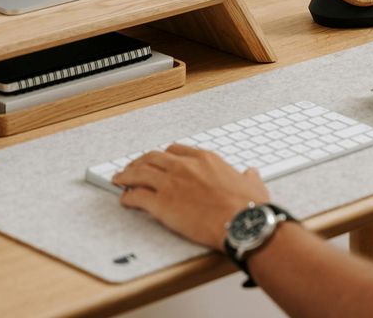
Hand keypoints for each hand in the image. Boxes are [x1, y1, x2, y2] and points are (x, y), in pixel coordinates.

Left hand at [112, 144, 269, 249]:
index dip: (163, 156)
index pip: (176, 150)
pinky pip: (136, 197)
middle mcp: (184, 167)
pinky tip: (125, 200)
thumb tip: (251, 173)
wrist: (241, 222)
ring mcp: (171, 184)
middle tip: (133, 168)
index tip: (159, 160)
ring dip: (127, 176)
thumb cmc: (248, 206)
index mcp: (205, 159)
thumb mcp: (253, 184)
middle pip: (153, 158)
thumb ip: (248, 177)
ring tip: (119, 180)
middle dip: (140, 162)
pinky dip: (128, 198)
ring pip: (139, 173)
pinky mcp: (162, 204)